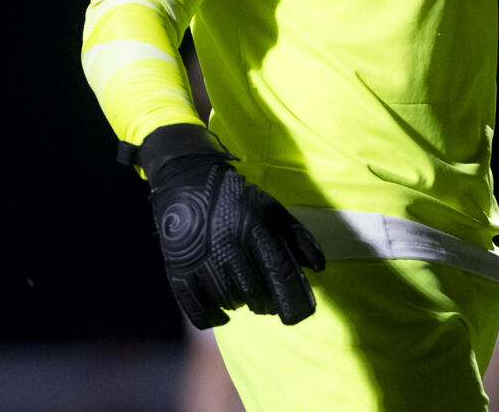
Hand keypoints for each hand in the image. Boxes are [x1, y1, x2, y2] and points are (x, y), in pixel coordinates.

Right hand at [136, 124, 324, 328]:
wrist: (185, 181)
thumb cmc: (235, 198)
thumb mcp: (270, 208)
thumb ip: (297, 237)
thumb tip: (319, 268)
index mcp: (255, 229)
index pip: (282, 276)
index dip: (296, 302)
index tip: (299, 313)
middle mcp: (229, 247)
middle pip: (258, 296)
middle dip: (267, 302)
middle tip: (264, 293)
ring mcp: (201, 260)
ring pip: (231, 303)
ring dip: (240, 302)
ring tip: (240, 287)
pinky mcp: (179, 270)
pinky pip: (200, 311)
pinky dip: (213, 317)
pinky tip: (220, 311)